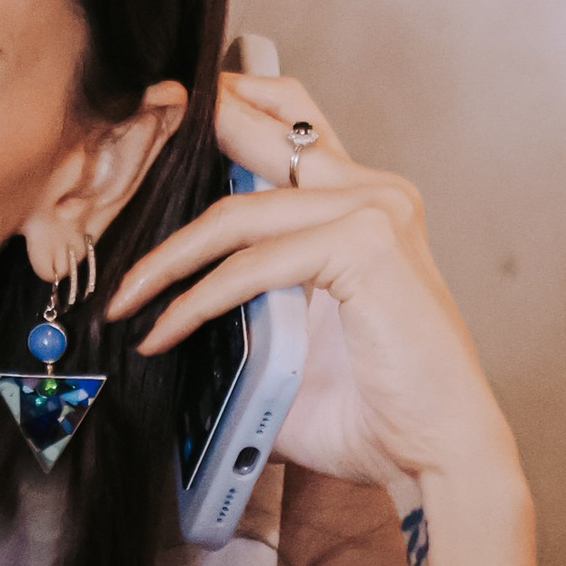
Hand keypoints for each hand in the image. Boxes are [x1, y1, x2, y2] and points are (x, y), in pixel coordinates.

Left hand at [105, 70, 522, 510]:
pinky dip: (197, 299)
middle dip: (190, 125)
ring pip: (239, 214)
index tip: (166, 110)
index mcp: (365, 203)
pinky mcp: (366, 247)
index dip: (228, 108)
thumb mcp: (296, 341)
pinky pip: (252, 265)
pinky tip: (164, 329)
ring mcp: (374, 213)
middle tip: (134, 132)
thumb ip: (248, 306)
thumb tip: (164, 310)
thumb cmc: (379, 410)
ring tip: (125, 297)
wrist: (441, 457)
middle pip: (264, 127)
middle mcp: (375, 192)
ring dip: (168, 258)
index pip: (291, 123)